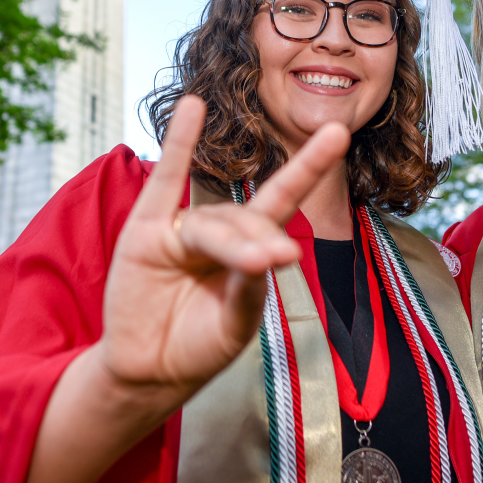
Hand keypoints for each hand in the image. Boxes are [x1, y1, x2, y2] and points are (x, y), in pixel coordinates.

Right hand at [97, 95, 350, 393]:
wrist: (148, 373)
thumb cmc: (198, 347)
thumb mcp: (235, 324)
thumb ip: (249, 289)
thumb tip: (265, 254)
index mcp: (248, 250)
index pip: (282, 201)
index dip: (308, 166)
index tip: (338, 132)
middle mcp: (218, 232)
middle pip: (248, 223)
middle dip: (261, 242)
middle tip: (277, 259)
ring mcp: (180, 229)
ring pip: (212, 227)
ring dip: (231, 244)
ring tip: (251, 264)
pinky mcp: (144, 233)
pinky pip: (164, 182)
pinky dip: (178, 145)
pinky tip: (192, 109)